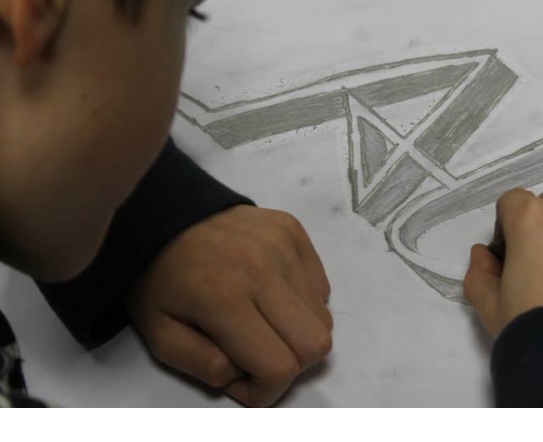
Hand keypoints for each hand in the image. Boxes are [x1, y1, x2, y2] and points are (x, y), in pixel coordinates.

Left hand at [125, 205, 332, 406]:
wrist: (161, 214)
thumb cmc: (158, 280)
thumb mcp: (161, 337)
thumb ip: (204, 367)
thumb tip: (247, 374)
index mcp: (224, 299)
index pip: (280, 366)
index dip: (268, 390)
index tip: (244, 382)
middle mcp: (263, 268)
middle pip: (316, 343)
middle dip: (292, 366)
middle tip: (259, 356)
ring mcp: (284, 244)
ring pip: (322, 316)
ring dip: (296, 333)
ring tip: (262, 321)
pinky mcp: (293, 229)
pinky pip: (320, 285)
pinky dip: (302, 303)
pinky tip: (270, 293)